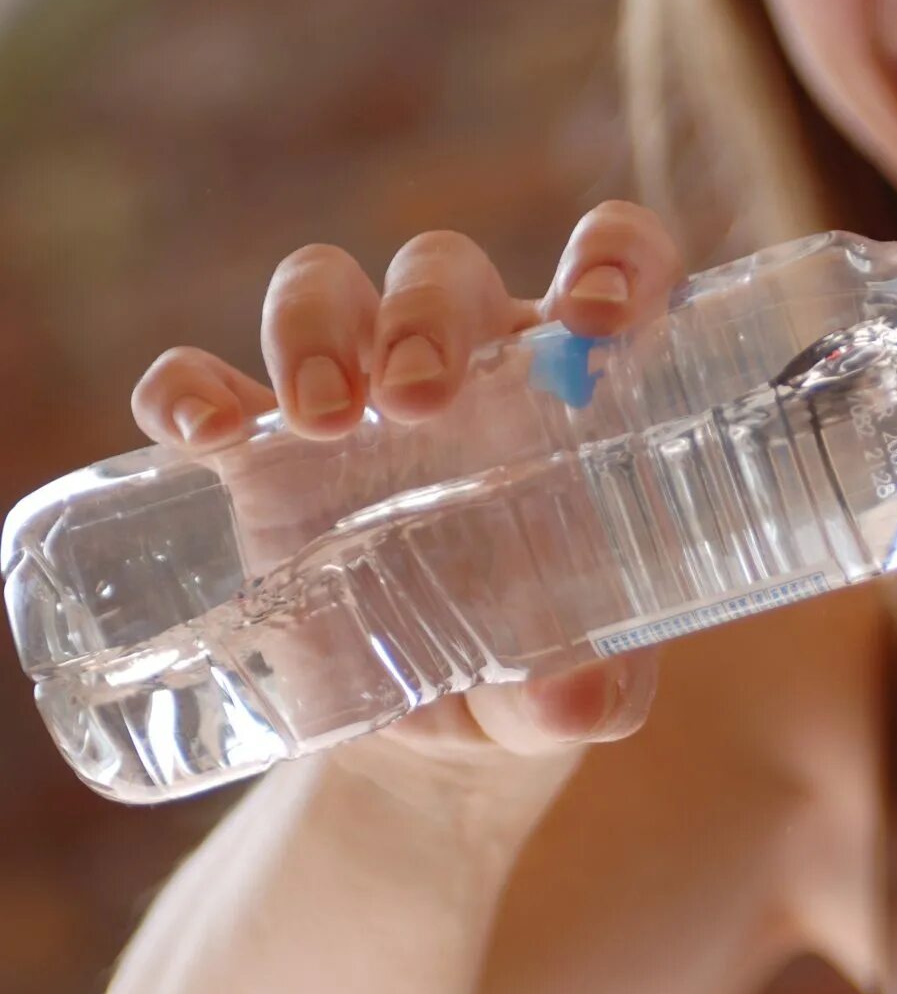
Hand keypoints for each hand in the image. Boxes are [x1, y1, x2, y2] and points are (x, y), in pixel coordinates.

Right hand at [127, 202, 685, 800]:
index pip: (607, 265)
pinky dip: (188, 387)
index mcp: (571, 386)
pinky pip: (203, 380)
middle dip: (427, 315)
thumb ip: (593, 693)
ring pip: (325, 289)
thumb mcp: (577, 697)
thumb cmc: (540, 669)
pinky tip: (199, 430)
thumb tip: (576, 702)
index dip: (610, 257)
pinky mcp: (257, 457)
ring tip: (322, 419)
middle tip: (420, 400)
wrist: (432, 736)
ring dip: (314, 329)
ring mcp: (353, 399)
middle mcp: (465, 364)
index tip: (597, 315)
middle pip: (442, 272)